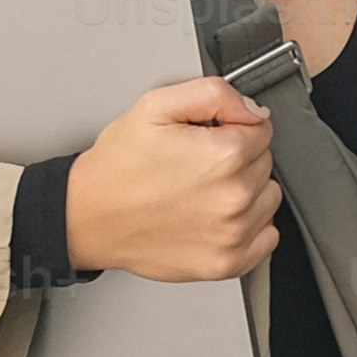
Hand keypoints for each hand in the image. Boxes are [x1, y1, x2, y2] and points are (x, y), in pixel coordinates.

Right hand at [65, 72, 274, 280]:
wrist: (88, 217)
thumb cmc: (117, 167)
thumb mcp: (155, 105)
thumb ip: (213, 94)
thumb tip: (253, 108)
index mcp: (224, 155)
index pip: (261, 128)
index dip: (232, 127)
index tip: (207, 138)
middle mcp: (235, 197)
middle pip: (265, 163)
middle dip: (238, 158)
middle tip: (196, 165)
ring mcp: (233, 234)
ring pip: (268, 198)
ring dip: (247, 191)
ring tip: (203, 191)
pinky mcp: (227, 262)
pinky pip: (267, 237)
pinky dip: (250, 226)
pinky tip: (217, 216)